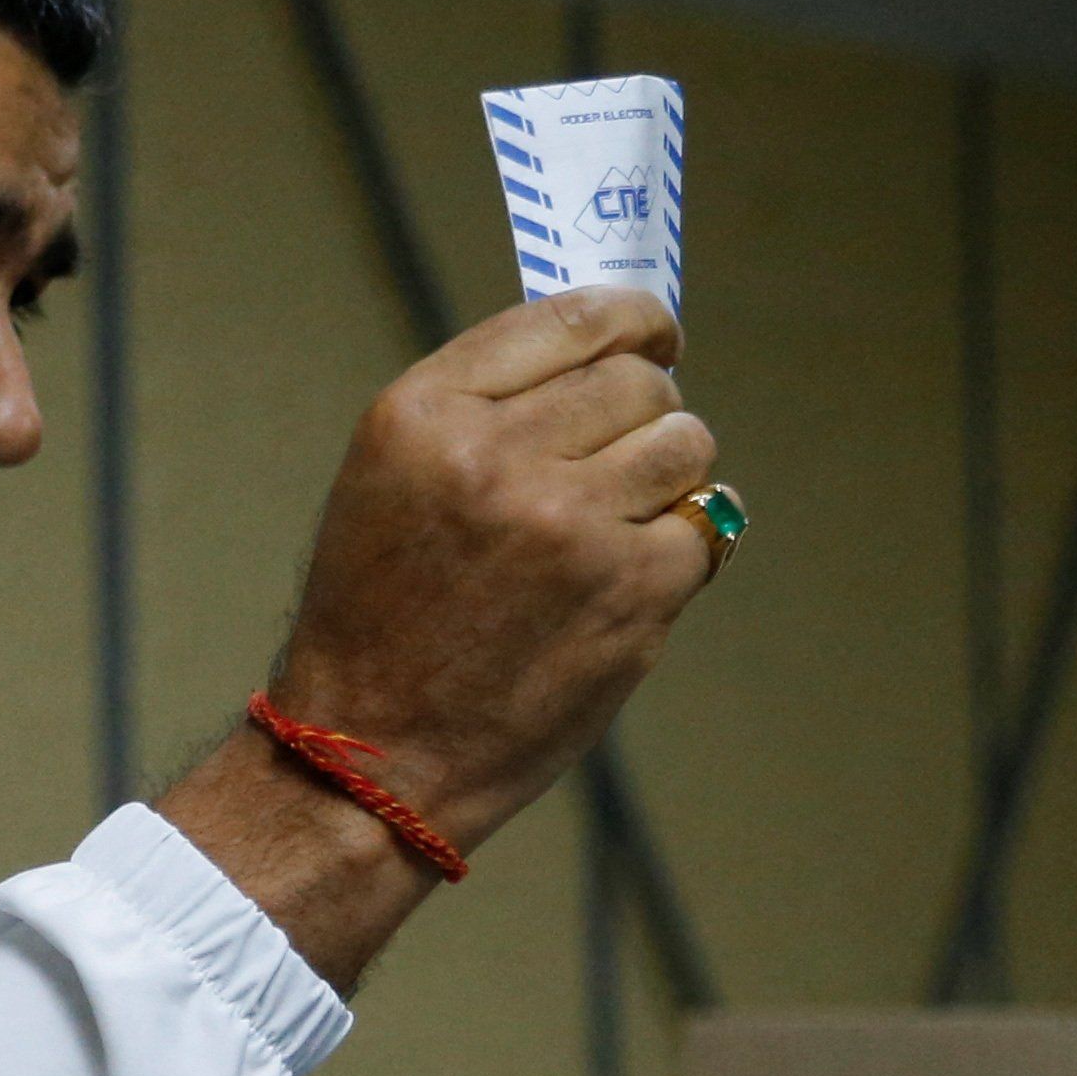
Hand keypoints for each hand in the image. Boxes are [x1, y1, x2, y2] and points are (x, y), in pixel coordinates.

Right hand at [155, 286, 717, 989]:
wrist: (374, 759)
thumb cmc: (382, 621)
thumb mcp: (392, 480)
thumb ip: (488, 408)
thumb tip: (616, 358)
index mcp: (424, 412)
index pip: (574, 316)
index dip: (637, 322)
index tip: (657, 339)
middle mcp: (496, 453)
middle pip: (640, 380)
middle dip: (646, 413)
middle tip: (622, 462)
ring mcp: (570, 522)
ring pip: (686, 444)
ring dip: (671, 477)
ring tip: (625, 523)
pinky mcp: (630, 591)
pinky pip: (702, 530)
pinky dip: (679, 554)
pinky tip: (629, 583)